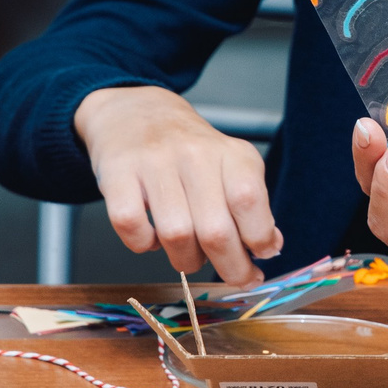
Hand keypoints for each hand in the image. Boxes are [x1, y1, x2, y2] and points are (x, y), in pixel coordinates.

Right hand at [75, 85, 281, 283]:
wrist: (136, 112)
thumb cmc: (190, 153)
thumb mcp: (232, 167)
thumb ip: (253, 207)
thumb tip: (269, 247)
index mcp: (231, 154)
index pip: (249, 202)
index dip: (258, 239)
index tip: (260, 257)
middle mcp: (195, 155)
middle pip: (215, 231)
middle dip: (230, 267)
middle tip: (233, 275)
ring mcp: (154, 163)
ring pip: (176, 235)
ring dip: (186, 260)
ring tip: (188, 254)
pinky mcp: (117, 173)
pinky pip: (131, 226)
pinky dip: (144, 245)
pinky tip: (152, 238)